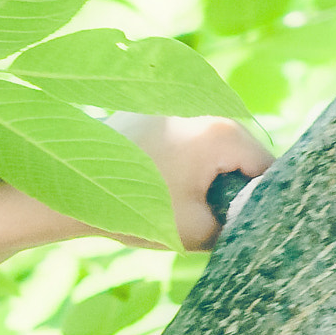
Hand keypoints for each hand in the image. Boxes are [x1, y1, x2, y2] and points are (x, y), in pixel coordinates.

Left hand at [109, 113, 274, 251]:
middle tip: (205, 211)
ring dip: (208, 169)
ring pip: (215, 143)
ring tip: (180, 193)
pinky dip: (185, 155)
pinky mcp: (155, 108)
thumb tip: (253, 223)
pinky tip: (163, 176)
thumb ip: (236, 225)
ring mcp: (178, 104)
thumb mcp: (197, 231)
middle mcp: (205, 107)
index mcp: (222, 131)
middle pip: (242, 151)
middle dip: (232, 182)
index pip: (267, 167)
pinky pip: (188, 134)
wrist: (68, 188)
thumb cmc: (133, 210)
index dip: (259, 199)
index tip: (238, 220)